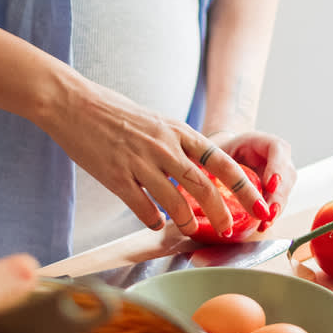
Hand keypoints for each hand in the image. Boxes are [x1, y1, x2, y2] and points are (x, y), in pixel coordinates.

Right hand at [46, 80, 269, 237]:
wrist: (74, 103)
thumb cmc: (114, 112)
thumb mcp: (157, 122)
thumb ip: (178, 145)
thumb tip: (198, 168)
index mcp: (179, 132)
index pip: (223, 163)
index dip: (244, 188)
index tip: (259, 205)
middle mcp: (164, 147)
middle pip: (204, 187)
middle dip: (221, 213)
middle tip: (229, 228)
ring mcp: (140, 162)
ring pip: (175, 202)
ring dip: (186, 221)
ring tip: (190, 229)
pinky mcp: (116, 176)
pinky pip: (142, 208)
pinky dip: (153, 220)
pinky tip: (156, 223)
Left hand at [209, 129, 294, 218]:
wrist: (228, 155)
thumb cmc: (221, 149)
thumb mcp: (216, 149)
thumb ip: (214, 159)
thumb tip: (201, 177)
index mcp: (265, 143)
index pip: (277, 149)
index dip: (276, 168)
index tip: (270, 184)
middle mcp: (278, 159)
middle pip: (286, 176)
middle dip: (278, 196)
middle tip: (269, 212)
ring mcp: (281, 177)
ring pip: (285, 192)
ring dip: (276, 209)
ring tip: (265, 223)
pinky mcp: (277, 193)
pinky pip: (277, 204)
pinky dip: (270, 216)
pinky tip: (262, 226)